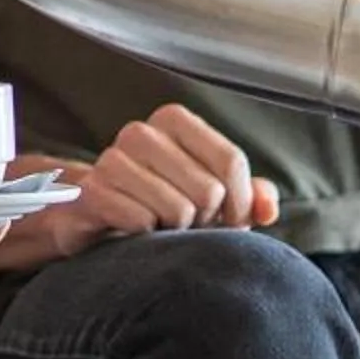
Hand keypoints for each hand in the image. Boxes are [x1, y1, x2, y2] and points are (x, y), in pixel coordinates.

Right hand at [72, 105, 279, 238]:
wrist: (96, 217)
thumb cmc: (162, 203)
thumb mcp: (213, 196)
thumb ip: (249, 196)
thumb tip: (267, 208)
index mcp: (173, 120)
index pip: (231, 161)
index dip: (240, 202)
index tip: (229, 220)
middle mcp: (140, 132)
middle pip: (208, 189)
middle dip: (205, 219)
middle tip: (187, 224)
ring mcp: (112, 160)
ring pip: (179, 210)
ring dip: (176, 231)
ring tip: (161, 226)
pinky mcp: (92, 193)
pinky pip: (143, 223)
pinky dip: (146, 238)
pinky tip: (136, 232)